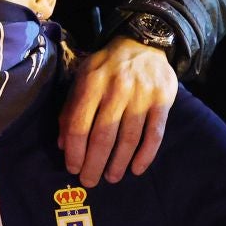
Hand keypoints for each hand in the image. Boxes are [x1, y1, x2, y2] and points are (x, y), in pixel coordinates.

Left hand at [58, 36, 177, 184]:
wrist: (143, 43)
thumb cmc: (106, 67)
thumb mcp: (82, 79)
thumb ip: (70, 109)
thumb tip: (63, 144)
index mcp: (92, 83)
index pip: (79, 124)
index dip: (75, 151)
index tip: (72, 168)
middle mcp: (116, 89)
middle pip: (104, 136)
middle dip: (95, 164)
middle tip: (90, 181)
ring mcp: (142, 95)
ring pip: (129, 138)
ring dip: (119, 163)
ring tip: (111, 177)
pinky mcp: (163, 100)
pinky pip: (154, 134)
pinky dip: (146, 155)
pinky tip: (137, 169)